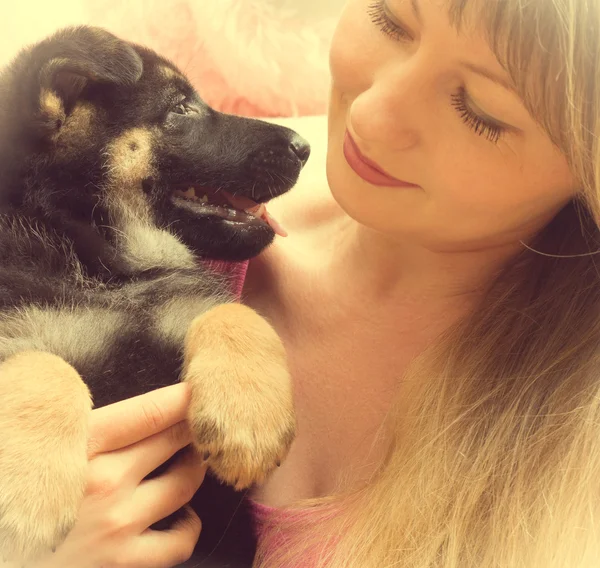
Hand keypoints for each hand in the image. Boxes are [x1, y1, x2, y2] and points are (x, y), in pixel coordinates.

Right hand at [23, 383, 206, 567]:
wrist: (5, 558)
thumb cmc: (20, 496)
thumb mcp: (46, 449)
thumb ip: (84, 428)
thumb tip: (129, 412)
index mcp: (81, 444)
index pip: (150, 411)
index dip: (182, 398)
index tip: (197, 392)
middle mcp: (104, 480)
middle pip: (175, 439)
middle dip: (191, 428)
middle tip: (196, 426)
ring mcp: (116, 524)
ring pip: (186, 482)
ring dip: (193, 468)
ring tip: (189, 462)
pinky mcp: (122, 563)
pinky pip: (181, 539)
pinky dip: (188, 524)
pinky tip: (178, 515)